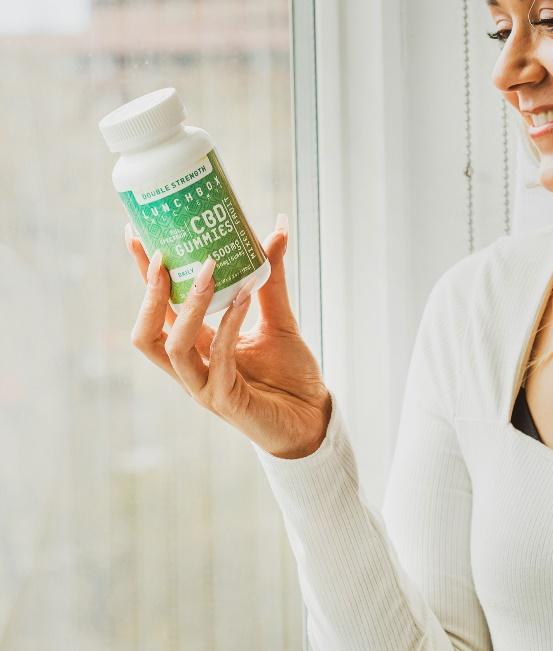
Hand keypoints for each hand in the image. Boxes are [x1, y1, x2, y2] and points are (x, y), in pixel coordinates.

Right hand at [124, 215, 331, 458]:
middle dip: (149, 292)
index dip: (144, 275)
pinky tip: (246, 295)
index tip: (137, 233)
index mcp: (197, 347)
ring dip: (189, 304)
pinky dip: (229, 323)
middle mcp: (192, 368)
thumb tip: (278, 229)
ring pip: (172, 347)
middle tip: (163, 253)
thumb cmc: (291, 375)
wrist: (313, 417)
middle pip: (146, 334)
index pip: (159, 310)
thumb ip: (270, 279)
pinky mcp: (227, 401)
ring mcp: (205, 387)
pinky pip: (218, 358)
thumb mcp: (278, 318)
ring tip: (210, 266)